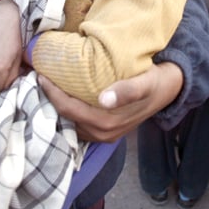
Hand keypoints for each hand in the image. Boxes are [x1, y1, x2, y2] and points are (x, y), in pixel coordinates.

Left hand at [40, 62, 182, 141]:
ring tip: (46, 84)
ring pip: (70, 122)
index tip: (40, 74)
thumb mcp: (145, 83)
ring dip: (57, 105)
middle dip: (49, 99)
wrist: (171, 88)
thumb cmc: (155, 81)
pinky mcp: (105, 130)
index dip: (52, 93)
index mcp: (108, 123)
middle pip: (65, 117)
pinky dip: (67, 110)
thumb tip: (104, 100)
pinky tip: (61, 94)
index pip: (69, 109)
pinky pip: (78, 122)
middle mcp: (103, 133)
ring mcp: (103, 134)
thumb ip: (127, 91)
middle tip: (37, 76)